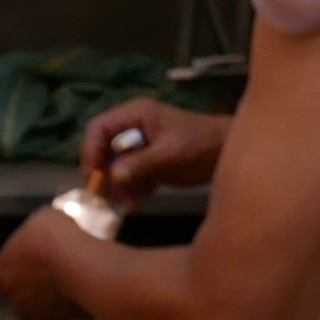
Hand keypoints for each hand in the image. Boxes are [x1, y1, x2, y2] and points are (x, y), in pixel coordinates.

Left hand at [0, 207, 100, 319]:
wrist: (75, 260)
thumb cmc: (52, 236)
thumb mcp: (42, 220)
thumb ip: (38, 233)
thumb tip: (46, 229)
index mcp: (4, 272)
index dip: (8, 282)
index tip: (18, 277)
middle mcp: (17, 298)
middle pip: (19, 309)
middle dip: (29, 302)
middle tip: (46, 288)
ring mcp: (38, 313)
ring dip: (49, 312)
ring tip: (64, 299)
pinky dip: (72, 314)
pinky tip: (81, 301)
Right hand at [75, 98, 228, 205]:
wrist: (229, 154)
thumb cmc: (204, 144)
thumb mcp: (172, 153)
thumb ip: (142, 163)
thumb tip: (113, 176)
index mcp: (135, 115)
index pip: (98, 129)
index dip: (90, 151)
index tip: (94, 176)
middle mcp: (132, 129)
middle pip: (101, 151)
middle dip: (104, 176)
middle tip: (111, 197)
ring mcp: (139, 148)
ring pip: (112, 169)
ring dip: (116, 189)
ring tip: (130, 204)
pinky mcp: (146, 165)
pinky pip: (127, 179)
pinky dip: (128, 193)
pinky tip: (138, 202)